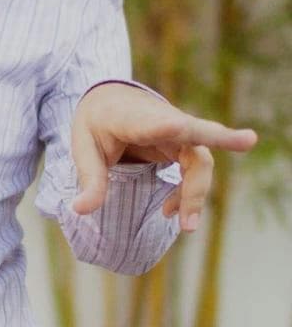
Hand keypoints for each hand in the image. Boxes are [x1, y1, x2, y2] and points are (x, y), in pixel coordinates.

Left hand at [70, 82, 256, 232]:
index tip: (177, 126)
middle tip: (247, 141)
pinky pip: (196, 168)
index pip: (152, 121)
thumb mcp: (83, 146)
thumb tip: (80, 211)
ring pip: (199, 160)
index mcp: (130, 117)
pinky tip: (173, 212)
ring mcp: (177, 131)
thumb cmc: (96, 122)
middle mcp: (161, 120)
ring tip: (185, 224)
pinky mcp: (183, 145)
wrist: (109, 101)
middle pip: (193, 137)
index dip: (166, 126)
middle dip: (218, 141)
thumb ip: (89, 179)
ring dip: (196, 192)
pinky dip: (190, 192)